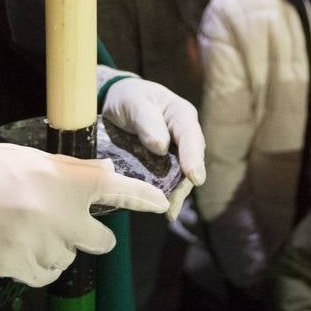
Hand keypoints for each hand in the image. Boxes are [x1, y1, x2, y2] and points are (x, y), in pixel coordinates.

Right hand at [0, 142, 166, 287]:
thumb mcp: (32, 158)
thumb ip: (72, 170)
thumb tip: (106, 173)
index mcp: (64, 181)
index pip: (116, 188)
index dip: (142, 197)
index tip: (161, 203)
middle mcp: (59, 215)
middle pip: (101, 241)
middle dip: (93, 235)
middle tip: (70, 223)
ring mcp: (39, 245)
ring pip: (69, 259)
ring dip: (58, 249)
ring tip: (27, 228)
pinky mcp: (18, 268)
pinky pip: (44, 276)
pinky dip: (38, 266)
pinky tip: (19, 247)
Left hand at [100, 76, 206, 219]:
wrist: (116, 102)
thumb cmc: (129, 97)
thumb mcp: (134, 102)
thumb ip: (147, 121)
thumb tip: (161, 147)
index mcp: (182, 115)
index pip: (191, 137)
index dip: (193, 158)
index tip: (194, 177)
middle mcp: (183, 136)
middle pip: (190, 162)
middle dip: (184, 185)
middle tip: (174, 204)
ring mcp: (175, 153)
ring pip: (180, 176)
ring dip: (175, 194)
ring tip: (168, 212)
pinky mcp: (163, 165)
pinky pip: (166, 181)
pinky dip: (164, 194)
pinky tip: (160, 208)